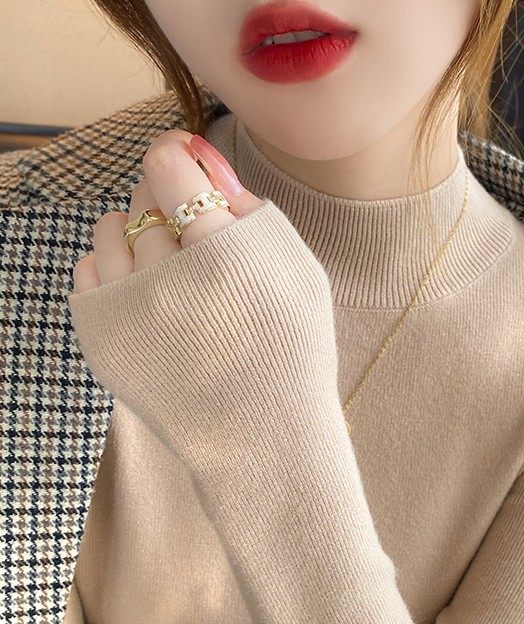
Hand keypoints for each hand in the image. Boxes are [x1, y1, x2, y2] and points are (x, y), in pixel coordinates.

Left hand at [67, 128, 340, 484]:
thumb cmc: (290, 350)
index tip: (185, 160)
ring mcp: (127, 308)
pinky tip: (148, 289)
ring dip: (138, 230)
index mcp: (224, 252)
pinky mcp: (100, 336)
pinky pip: (88, 270)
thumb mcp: (299, 272)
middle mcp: (167, 276)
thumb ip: (252, 208)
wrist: (263, 435)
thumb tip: (200, 155)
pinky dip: (113, 268)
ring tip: (171, 261)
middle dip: (166, 197)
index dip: (177, 154)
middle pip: (142, 194)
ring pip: (111, 228)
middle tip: (193, 228)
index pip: (168, 163)